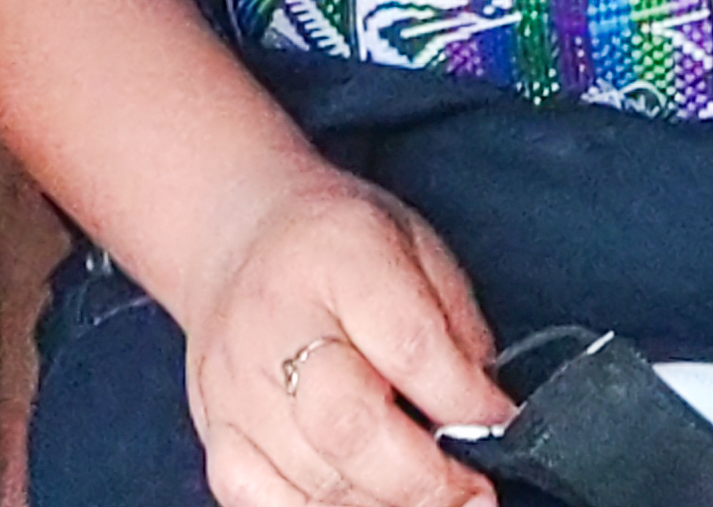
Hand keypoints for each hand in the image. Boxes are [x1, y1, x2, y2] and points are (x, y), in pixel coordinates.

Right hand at [179, 167, 508, 506]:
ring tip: (426, 496)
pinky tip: (362, 499)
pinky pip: (261, 503)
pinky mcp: (214, 431)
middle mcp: (275, 318)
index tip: (498, 420)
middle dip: (425, 479)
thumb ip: (455, 330)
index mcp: (338, 252)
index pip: (407, 343)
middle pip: (348, 425)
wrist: (238, 233)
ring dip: (384, 503)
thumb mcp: (416, 247)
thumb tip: (486, 419)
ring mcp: (234, 383)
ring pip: (312, 478)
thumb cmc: (339, 244)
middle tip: (471, 491)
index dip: (464, 399)